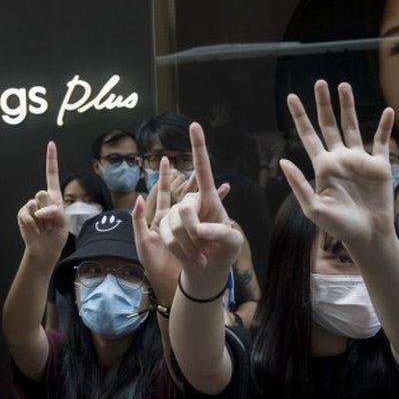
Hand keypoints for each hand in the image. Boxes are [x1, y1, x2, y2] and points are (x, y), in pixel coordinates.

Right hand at [16, 142, 68, 263]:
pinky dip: (33, 224)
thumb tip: (41, 210)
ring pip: (35, 203)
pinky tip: (36, 231)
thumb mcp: (64, 223)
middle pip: (43, 193)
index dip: (51, 159)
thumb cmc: (56, 235)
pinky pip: (27, 214)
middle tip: (50, 222)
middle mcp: (42, 199)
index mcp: (54, 197)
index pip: (52, 175)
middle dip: (48, 210)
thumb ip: (57, 212)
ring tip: (44, 227)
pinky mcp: (22, 214)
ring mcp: (30, 206)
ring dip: (42, 219)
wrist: (45, 250)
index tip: (51, 144)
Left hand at [133, 157, 202, 306]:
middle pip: (184, 194)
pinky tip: (226, 188)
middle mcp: (176, 219)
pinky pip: (210, 214)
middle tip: (195, 164)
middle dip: (190, 181)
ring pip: (197, 203)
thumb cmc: (154, 265)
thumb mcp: (143, 243)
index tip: (166, 159)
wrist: (171, 284)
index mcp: (161, 219)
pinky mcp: (201, 232)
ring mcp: (190, 225)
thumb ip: (139, 221)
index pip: (162, 193)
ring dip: (204, 196)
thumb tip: (139, 198)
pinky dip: (217, 200)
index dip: (163, 177)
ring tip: (217, 187)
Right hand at [158, 124, 241, 296]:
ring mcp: (177, 216)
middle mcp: (192, 203)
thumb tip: (199, 228)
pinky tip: (189, 256)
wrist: (207, 272)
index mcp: (211, 200)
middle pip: (186, 207)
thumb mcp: (234, 244)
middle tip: (204, 249)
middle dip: (193, 232)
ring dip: (186, 247)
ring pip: (173, 223)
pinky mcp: (165, 228)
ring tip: (199, 256)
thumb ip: (222, 232)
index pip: (204, 170)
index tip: (195, 125)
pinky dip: (178, 250)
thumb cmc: (225, 253)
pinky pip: (164, 234)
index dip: (199, 148)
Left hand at [279, 80, 394, 247]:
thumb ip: (299, 184)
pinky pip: (381, 141)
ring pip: (352, 126)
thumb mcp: (313, 207)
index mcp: (322, 166)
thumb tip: (282, 161)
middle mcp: (339, 158)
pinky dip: (384, 126)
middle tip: (320, 83)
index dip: (300, 117)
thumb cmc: (338, 225)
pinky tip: (388, 111)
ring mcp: (359, 160)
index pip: (308, 135)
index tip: (291, 97)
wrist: (367, 235)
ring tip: (344, 86)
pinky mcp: (379, 165)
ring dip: (348, 107)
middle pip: (329, 125)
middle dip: (324, 104)